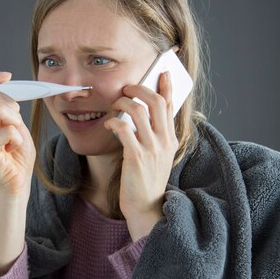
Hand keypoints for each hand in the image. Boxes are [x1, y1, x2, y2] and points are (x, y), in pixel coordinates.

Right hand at [0, 71, 35, 196]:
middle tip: (15, 126)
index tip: (6, 77)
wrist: (16, 183)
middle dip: (13, 107)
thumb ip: (7, 106)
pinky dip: (17, 139)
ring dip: (15, 123)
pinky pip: (7, 130)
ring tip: (12, 138)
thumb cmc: (16, 155)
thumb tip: (5, 85)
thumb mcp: (15, 123)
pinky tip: (11, 150)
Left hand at [103, 72, 177, 239]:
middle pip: (156, 102)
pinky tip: (108, 124)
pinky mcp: (136, 157)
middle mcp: (165, 141)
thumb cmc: (146, 180)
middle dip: (140, 89)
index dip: (167, 86)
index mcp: (171, 139)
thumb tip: (141, 115)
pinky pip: (124, 129)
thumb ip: (154, 136)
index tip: (163, 71)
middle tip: (127, 88)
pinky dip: (114, 122)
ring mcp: (152, 148)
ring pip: (139, 112)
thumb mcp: (157, 156)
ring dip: (123, 103)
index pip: (171, 106)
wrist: (146, 207)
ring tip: (115, 105)